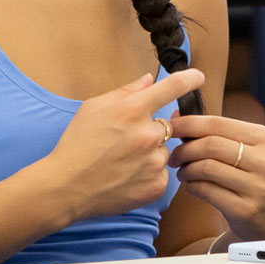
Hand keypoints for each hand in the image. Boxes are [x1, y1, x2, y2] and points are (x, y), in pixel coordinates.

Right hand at [45, 69, 206, 222]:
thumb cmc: (76, 144)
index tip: (197, 77)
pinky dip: (148, 174)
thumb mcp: (93, 108)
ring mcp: (154, 162)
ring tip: (122, 162)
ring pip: (163, 151)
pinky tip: (126, 176)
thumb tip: (149, 81)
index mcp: (132, 110)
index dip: (189, 79)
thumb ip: (125, 92)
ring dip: (149, 154)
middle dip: (150, 130)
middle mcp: (149, 134)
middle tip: (125, 142)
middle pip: (166, 125)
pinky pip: (161, 173)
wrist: (67, 186)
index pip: (172, 87)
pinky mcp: (156, 185)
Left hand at [167, 116, 264, 241]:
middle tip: (173, 157)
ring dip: (186, 169)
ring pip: (206, 167)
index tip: (169, 127)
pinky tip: (192, 186)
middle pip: (210, 145)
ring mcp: (260, 187)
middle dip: (184, 149)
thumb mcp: (249, 152)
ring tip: (182, 172)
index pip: (218, 123)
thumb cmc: (253, 179)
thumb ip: (217, 133)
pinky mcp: (247, 210)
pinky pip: (206, 190)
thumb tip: (176, 116)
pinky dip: (192, 186)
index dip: (187, 124)